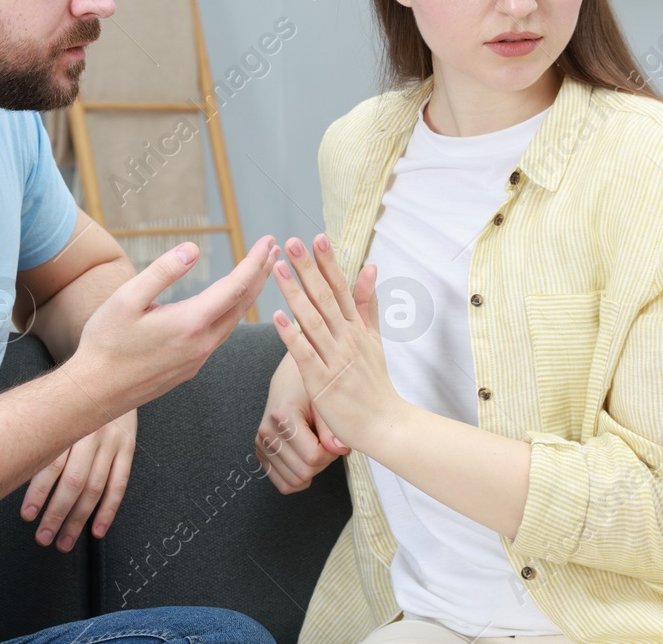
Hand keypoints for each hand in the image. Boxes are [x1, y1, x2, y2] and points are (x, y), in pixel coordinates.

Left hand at [22, 407, 136, 549]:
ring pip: (95, 487)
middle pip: (74, 481)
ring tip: (65, 540)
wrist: (114, 371)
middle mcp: (91, 433)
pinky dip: (109, 509)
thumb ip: (43, 435)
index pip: (51, 464)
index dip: (38, 493)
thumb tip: (15, 469)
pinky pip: (120, 483)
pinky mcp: (128, 447)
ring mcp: (112, 441)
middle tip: (44, 537)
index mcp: (68, 423)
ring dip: (79, 519)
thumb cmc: (75, 393)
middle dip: (57, 514)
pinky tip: (98, 529)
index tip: (28, 515)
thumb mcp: (56, 407)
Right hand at [73, 235, 278, 416]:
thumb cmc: (105, 343)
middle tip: (275, 251)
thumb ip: (162, 272)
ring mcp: (198, 359)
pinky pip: (221, 336)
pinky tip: (229, 307)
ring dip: (250, 295)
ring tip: (259, 275)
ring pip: (234, 322)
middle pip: (243, 304)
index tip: (269, 241)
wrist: (95, 392)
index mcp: (190, 323)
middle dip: (261, 275)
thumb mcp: (127, 299)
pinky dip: (234, 315)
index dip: (255, 261)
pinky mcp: (189, 369)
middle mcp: (202, 343)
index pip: (236, 286)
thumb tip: (193, 249)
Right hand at [256, 352, 348, 493]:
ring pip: (294, 482)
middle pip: (303, 472)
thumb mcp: (324, 402)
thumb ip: (332, 428)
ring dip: (311, 471)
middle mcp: (267, 432)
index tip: (334, 440)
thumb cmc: (308, 388)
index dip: (331, 454)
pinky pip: (283, 483)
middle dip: (323, 463)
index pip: (312, 456)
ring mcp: (261, 444)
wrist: (289, 381)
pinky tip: (305, 460)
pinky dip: (298, 478)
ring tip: (315, 448)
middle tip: (327, 444)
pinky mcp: (261, 453)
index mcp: (283, 416)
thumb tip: (340, 450)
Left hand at [270, 234, 395, 452]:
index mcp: (356, 327)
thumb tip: (370, 267)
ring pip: (312, 320)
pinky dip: (291, 336)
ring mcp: (335, 360)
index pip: (342, 287)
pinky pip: (304, 355)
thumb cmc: (375, 383)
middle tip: (292, 243)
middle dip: (308, 268)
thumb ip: (367, 303)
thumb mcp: (374, 338)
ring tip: (279, 269)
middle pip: (325, 297)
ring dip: (295, 293)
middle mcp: (347, 338)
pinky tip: (277, 317)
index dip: (328, 262)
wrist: (385, 425)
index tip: (317, 237)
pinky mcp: (322, 382)